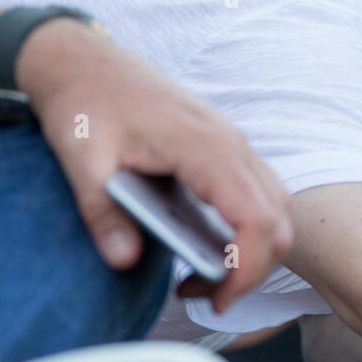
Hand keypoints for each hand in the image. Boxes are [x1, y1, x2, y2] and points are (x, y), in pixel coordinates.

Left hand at [16, 19, 293, 312]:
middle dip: (254, 268)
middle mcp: (231, 143)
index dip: (247, 267)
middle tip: (208, 298)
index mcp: (204, 146)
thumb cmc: (86, 103)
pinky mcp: (226, 146)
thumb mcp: (82, 161)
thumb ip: (104, 214)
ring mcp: (233, 143)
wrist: (84, 61)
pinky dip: (249, 228)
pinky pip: (260, 192)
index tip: (215, 299)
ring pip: (277, 205)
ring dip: (255, 249)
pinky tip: (206, 244)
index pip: (255, 218)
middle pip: (278, 219)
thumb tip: (124, 262)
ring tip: (207, 277)